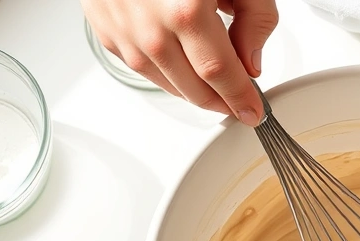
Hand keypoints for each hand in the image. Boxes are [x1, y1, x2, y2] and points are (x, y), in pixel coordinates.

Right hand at [83, 0, 277, 125]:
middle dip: (220, 101)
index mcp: (186, 10)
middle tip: (238, 102)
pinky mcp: (105, 29)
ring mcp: (123, 31)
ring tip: (212, 86)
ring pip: (165, 83)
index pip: (221, 74)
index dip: (240, 98)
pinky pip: (140, 67)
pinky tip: (180, 66)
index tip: (253, 110)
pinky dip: (164, 73)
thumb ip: (255, 19)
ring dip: (193, 91)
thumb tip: (251, 61)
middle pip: (193, 88)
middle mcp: (150, 26)